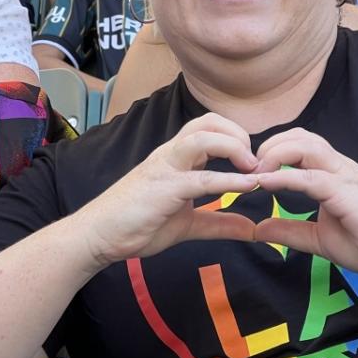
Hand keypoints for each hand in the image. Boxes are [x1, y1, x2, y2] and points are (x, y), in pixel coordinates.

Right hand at [76, 113, 259, 268]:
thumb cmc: (137, 224)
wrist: (99, 235)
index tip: (257, 164)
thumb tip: (251, 229)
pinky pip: (201, 178)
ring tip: (254, 169)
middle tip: (258, 162)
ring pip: (203, 137)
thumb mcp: (188, 225)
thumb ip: (219, 223)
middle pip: (208, 121)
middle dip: (239, 134)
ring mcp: (165, 168)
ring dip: (234, 147)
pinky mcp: (163, 188)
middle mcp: (171, 155)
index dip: (238, 138)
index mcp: (176, 158)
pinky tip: (249, 186)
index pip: (210, 128)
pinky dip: (229, 180)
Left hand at [253, 129, 357, 280]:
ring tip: (256, 173)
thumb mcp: (320, 239)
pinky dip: (285, 176)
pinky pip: (311, 177)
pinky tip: (266, 182)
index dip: (271, 150)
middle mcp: (336, 167)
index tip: (249, 171)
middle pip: (298, 136)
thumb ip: (291, 231)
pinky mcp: (347, 192)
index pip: (298, 145)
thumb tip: (259, 229)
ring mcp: (343, 176)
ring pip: (304, 145)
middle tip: (249, 169)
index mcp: (330, 174)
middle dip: (268, 146)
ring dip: (274, 154)